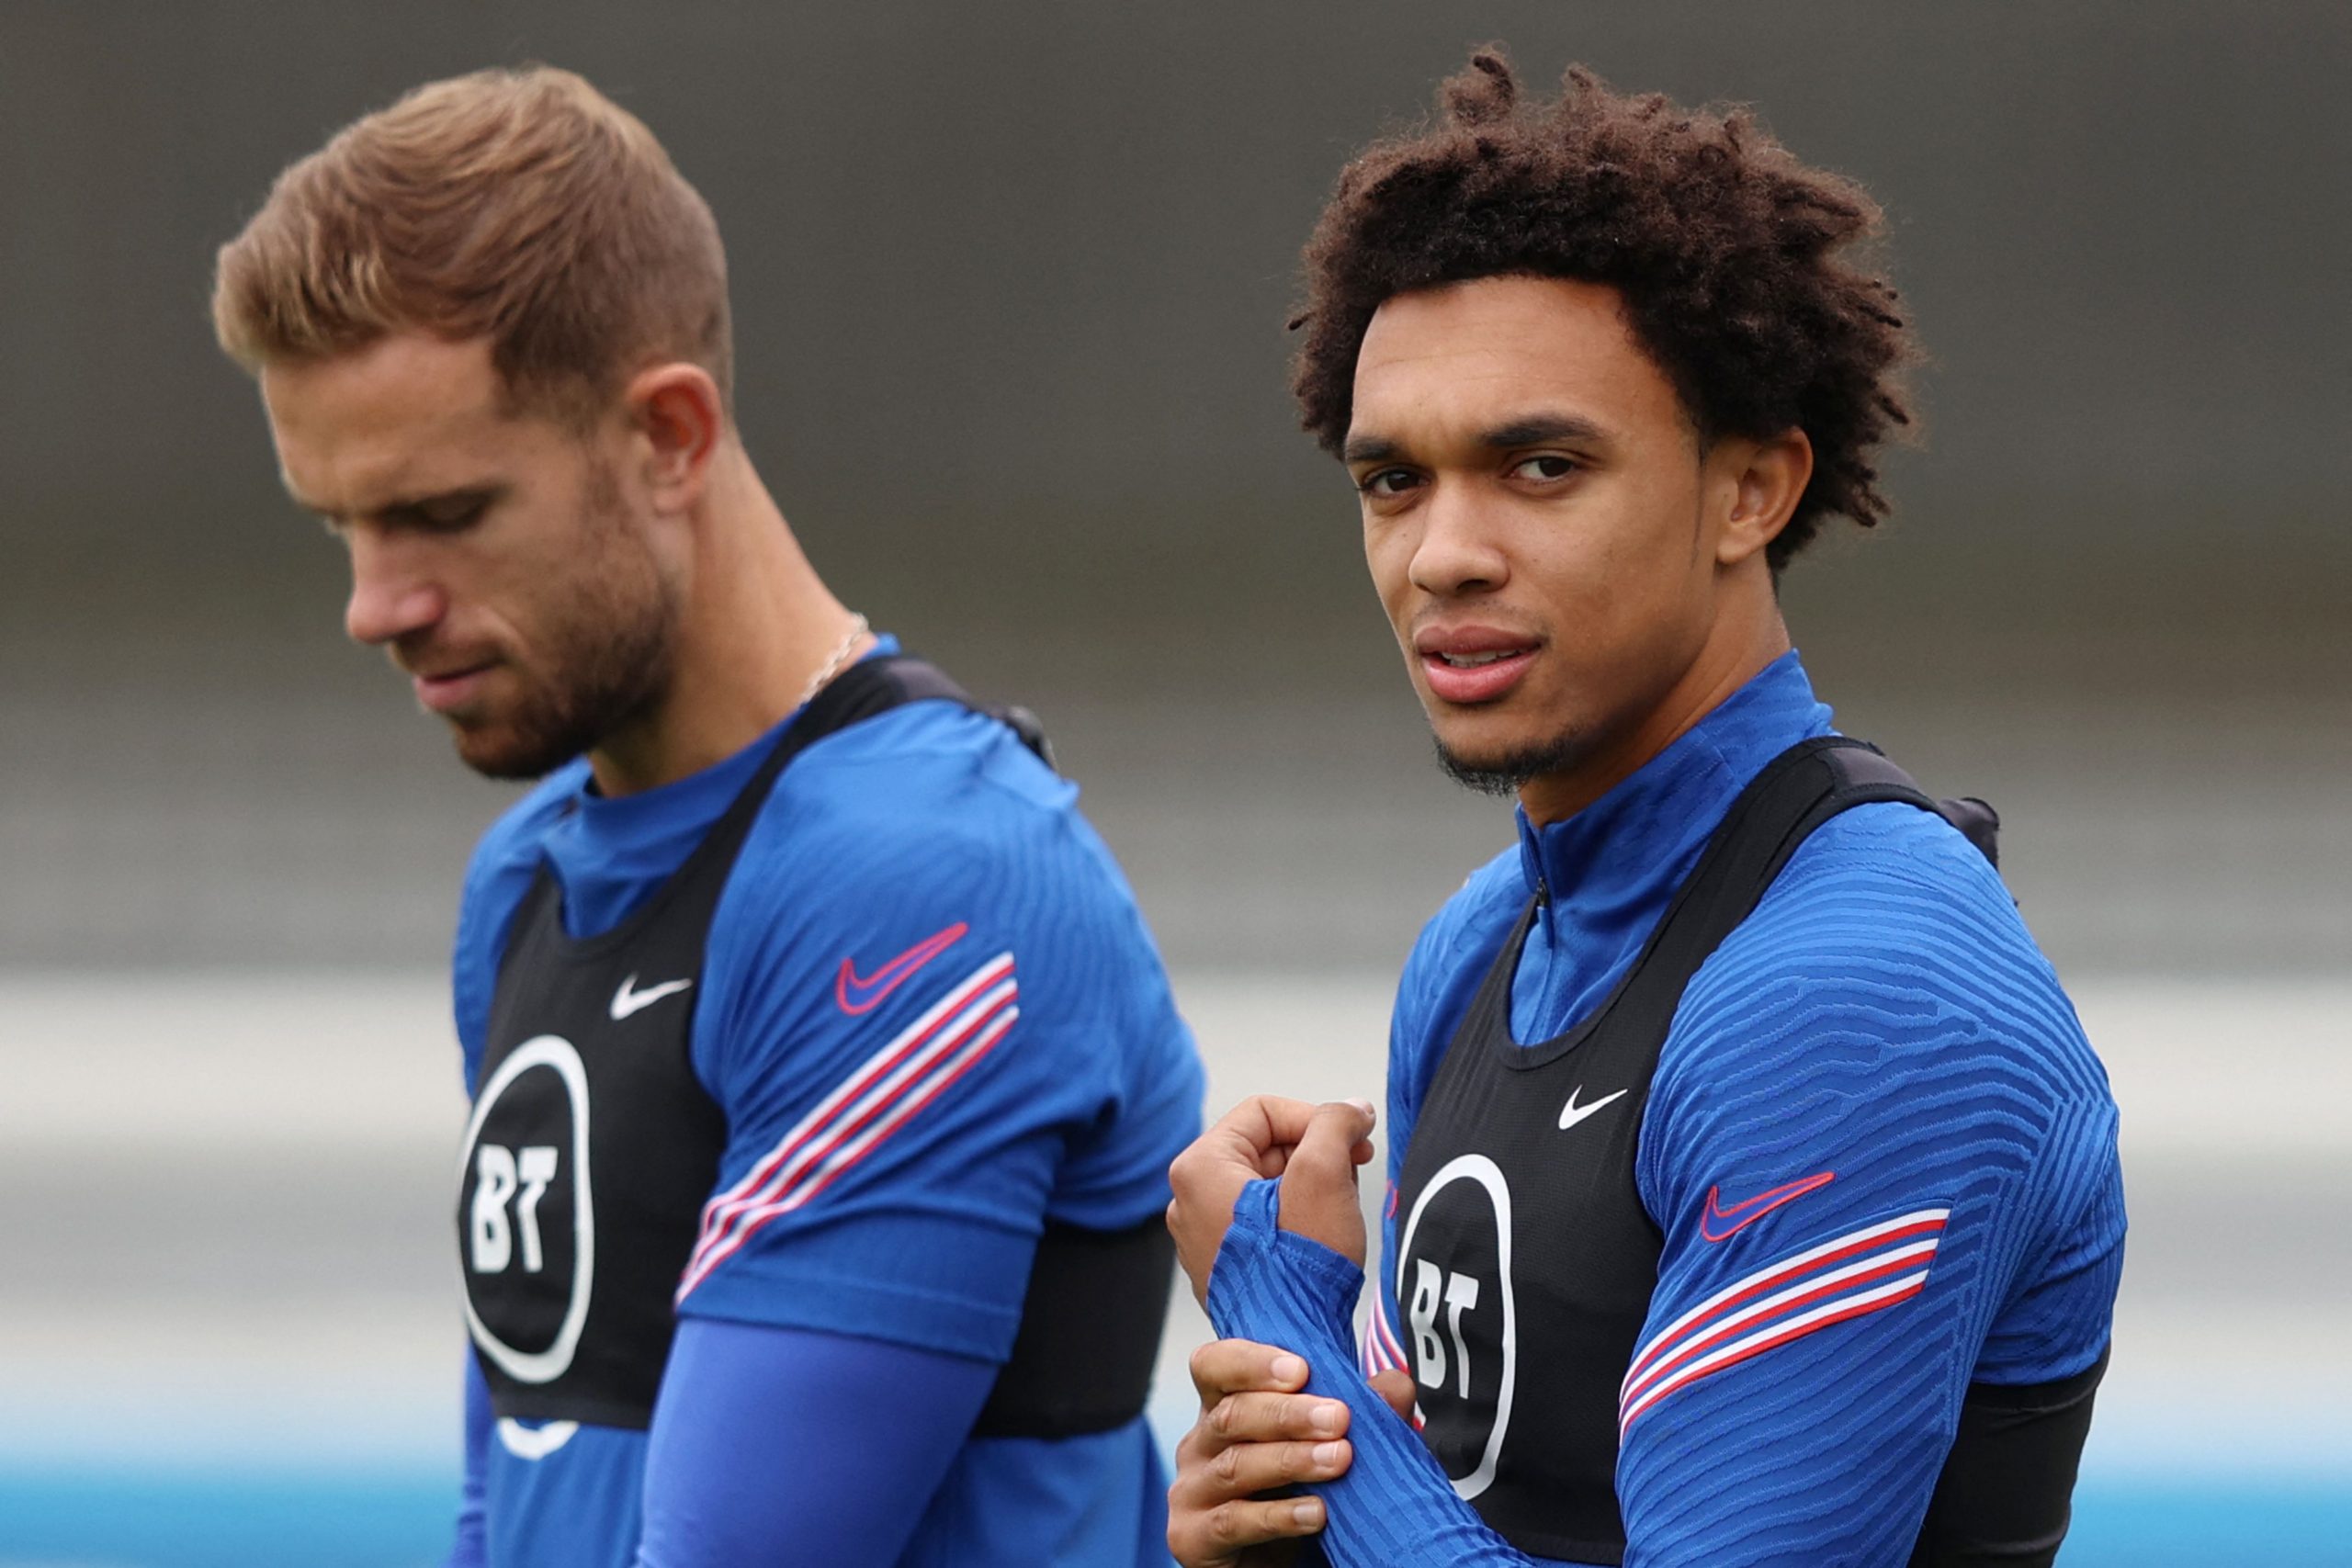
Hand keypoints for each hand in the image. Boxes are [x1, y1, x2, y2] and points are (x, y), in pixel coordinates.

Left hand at [1167, 1097, 1377, 1302]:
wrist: (1293, 1348)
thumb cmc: (1300, 1268)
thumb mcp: (1323, 1176)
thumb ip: (1336, 1125)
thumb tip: (1353, 1108)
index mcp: (1199, 1169)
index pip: (1264, 1111)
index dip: (1316, 1118)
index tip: (1354, 1139)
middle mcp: (1189, 1200)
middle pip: (1264, 1145)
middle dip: (1315, 1152)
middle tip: (1355, 1170)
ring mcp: (1202, 1236)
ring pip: (1266, 1183)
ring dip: (1310, 1184)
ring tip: (1340, 1206)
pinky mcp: (1222, 1264)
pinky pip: (1261, 1220)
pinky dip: (1296, 1215)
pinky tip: (1322, 1235)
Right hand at [1167, 1339, 1349, 1567]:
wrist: (1277, 1567)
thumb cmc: (1296, 1495)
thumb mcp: (1327, 1449)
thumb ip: (1362, 1414)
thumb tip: (1395, 1383)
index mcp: (1224, 1408)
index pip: (1215, 1365)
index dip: (1251, 1362)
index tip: (1301, 1368)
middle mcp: (1200, 1444)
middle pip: (1231, 1414)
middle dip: (1289, 1413)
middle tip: (1339, 1418)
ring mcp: (1191, 1491)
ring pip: (1235, 1465)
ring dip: (1291, 1459)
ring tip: (1339, 1459)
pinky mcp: (1192, 1538)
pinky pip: (1233, 1521)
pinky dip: (1278, 1516)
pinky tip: (1316, 1512)